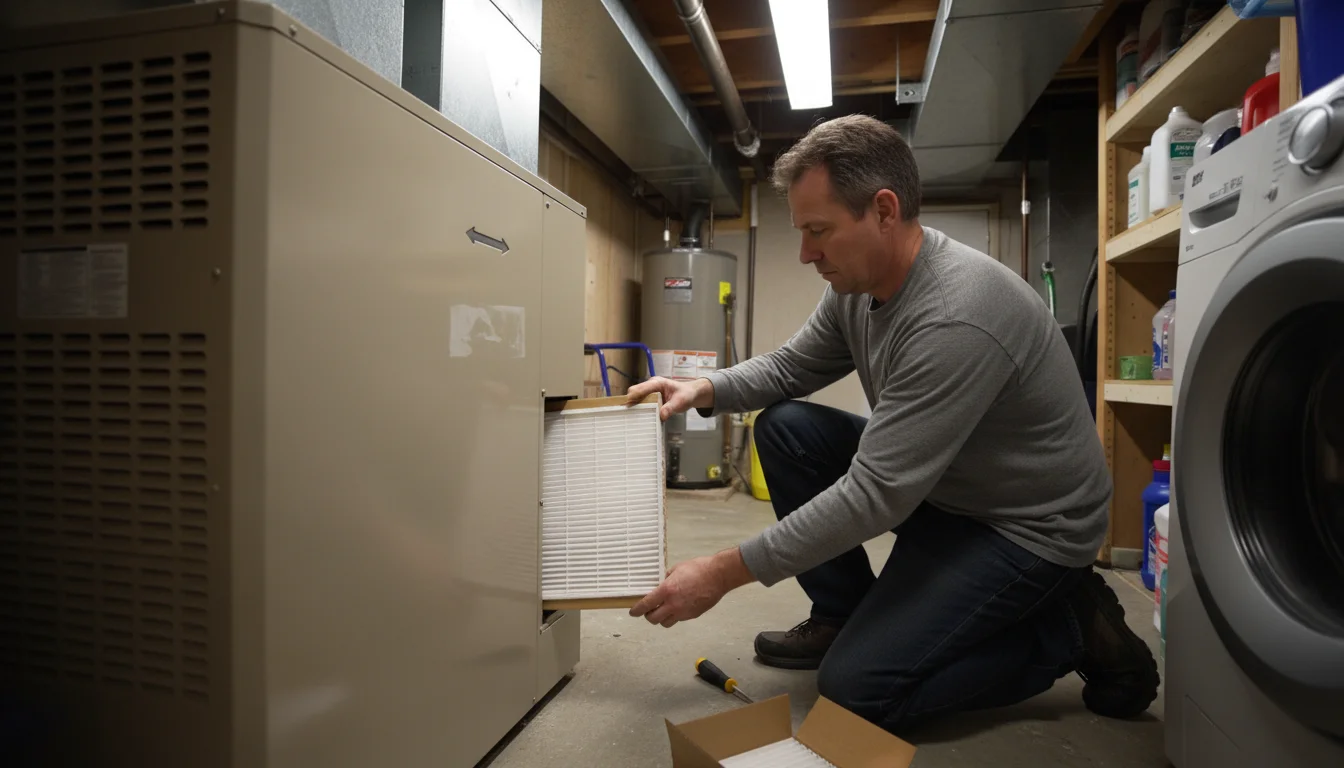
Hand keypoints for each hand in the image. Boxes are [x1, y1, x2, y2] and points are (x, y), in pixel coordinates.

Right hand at [625, 376, 714, 420]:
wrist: (690, 394)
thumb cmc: (686, 395)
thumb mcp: (680, 402)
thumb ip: (670, 408)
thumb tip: (661, 416)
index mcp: (657, 383)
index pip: (642, 387)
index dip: (634, 395)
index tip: (627, 404)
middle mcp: (651, 386)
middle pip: (635, 392)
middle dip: (630, 402)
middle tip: (627, 413)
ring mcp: (649, 392)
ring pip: (636, 398)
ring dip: (634, 406)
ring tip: (630, 417)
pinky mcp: (650, 399)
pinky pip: (641, 403)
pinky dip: (639, 409)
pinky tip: (639, 418)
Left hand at [630, 549, 754, 627]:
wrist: (718, 575)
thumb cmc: (698, 568)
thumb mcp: (677, 569)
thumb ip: (666, 579)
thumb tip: (661, 584)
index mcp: (666, 591)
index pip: (645, 605)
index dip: (636, 611)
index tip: (633, 612)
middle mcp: (673, 604)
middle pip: (653, 619)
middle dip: (648, 616)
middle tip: (649, 610)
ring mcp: (683, 612)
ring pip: (666, 623)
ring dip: (662, 618)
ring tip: (664, 610)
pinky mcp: (692, 615)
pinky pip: (679, 620)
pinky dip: (675, 616)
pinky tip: (678, 607)